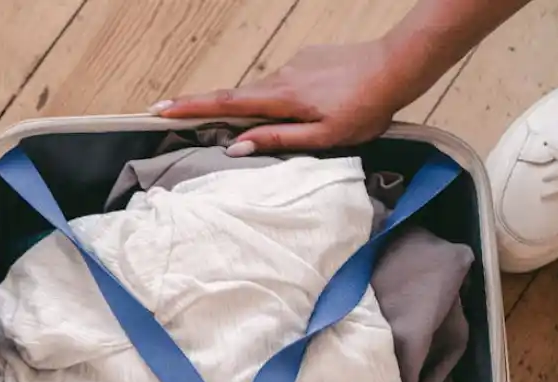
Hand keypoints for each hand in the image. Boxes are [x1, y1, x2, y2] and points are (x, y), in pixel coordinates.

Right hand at [148, 41, 410, 153]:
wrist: (399, 66)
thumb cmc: (365, 107)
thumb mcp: (324, 136)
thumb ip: (278, 140)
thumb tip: (237, 147)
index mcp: (282, 98)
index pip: (225, 104)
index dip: (190, 108)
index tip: (159, 110)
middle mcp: (282, 76)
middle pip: (237, 97)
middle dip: (207, 108)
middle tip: (179, 117)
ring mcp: (294, 64)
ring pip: (263, 92)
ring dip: (253, 108)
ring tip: (260, 128)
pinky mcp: (308, 59)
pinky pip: (283, 83)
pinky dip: (278, 98)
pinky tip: (302, 109)